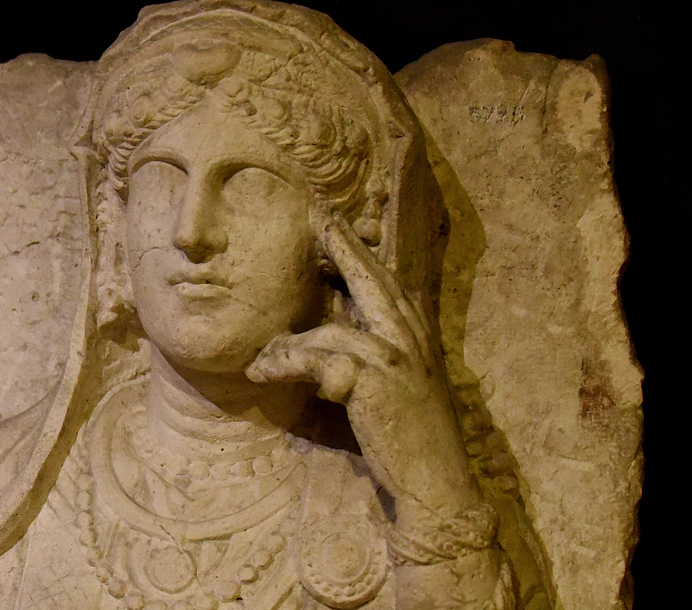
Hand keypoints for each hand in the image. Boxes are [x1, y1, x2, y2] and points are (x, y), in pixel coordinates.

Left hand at [246, 213, 480, 524]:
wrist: (436, 483)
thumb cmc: (407, 439)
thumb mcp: (390, 387)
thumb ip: (364, 356)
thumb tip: (324, 337)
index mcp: (414, 337)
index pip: (385, 282)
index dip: (360, 251)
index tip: (335, 221)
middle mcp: (410, 339)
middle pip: (371, 280)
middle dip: (342, 245)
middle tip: (317, 215)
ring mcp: (396, 358)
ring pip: (332, 331)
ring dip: (290, 347)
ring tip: (261, 362)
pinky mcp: (375, 382)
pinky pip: (318, 360)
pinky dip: (287, 364)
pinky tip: (264, 374)